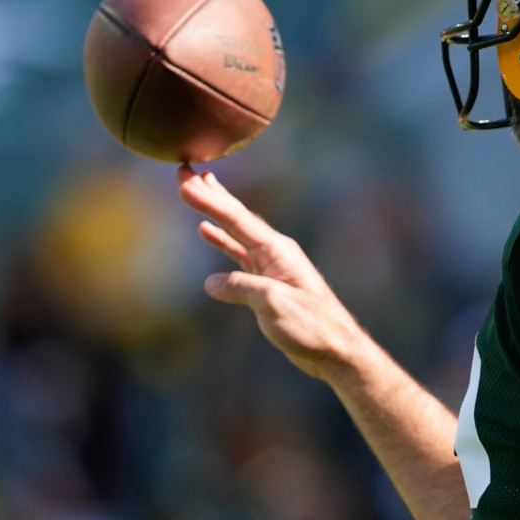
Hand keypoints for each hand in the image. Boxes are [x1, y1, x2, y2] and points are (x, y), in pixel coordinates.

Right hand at [177, 164, 365, 380]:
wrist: (334, 348)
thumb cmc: (310, 326)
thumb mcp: (273, 304)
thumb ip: (242, 288)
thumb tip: (212, 282)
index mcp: (276, 250)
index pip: (235, 219)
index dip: (208, 200)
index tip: (184, 182)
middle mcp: (273, 251)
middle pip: (235, 216)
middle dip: (209, 194)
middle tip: (185, 171)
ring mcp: (271, 264)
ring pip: (235, 230)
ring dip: (214, 211)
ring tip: (196, 190)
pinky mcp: (267, 281)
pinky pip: (238, 252)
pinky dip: (221, 239)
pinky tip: (207, 232)